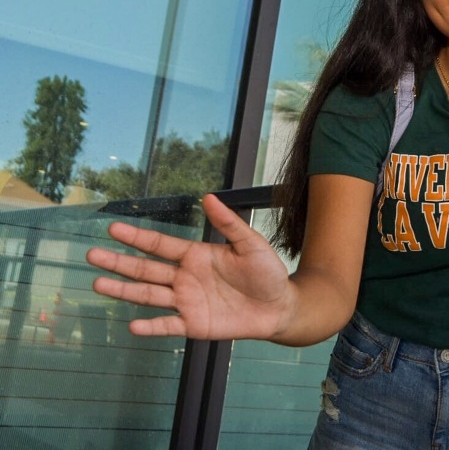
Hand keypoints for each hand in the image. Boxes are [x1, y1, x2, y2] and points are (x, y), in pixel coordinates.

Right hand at [86, 194, 291, 339]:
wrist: (280, 306)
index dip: (137, 237)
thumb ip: (228, 223)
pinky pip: (167, 325)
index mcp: (195, 255)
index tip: (113, 228)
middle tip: (92, 255)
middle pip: (145, 269)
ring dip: (123, 291)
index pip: (159, 245)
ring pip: (148, 295)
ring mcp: (186, 302)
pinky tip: (132, 325)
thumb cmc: (267, 272)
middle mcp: (184, 277)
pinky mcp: (193, 324)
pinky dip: (151, 327)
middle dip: (119, 263)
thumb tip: (209, 197)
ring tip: (98, 284)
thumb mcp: (251, 243)